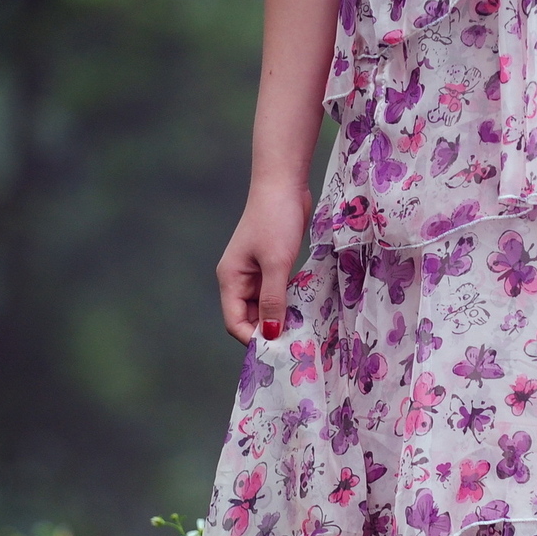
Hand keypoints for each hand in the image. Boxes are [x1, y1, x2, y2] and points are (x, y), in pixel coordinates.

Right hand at [216, 183, 310, 342]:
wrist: (283, 184)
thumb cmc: (276, 219)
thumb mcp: (276, 263)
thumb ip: (272, 300)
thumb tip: (270, 334)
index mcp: (230, 279)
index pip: (234, 322)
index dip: (254, 338)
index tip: (279, 351)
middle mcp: (239, 279)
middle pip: (249, 318)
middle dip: (269, 332)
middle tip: (297, 347)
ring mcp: (255, 272)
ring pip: (265, 307)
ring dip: (280, 319)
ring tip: (303, 333)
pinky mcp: (271, 265)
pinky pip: (276, 293)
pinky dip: (288, 303)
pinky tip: (305, 311)